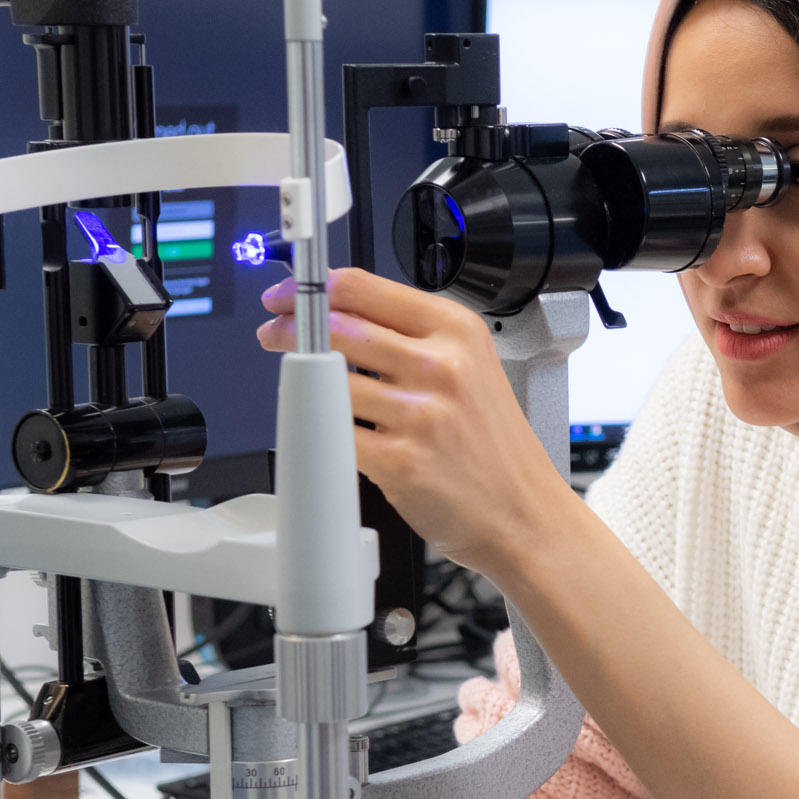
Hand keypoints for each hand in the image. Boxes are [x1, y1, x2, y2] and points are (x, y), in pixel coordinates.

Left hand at [255, 268, 563, 575]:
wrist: (523, 511)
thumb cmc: (493, 445)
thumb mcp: (471, 368)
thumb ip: (411, 337)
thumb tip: (335, 317)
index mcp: (457, 331)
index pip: (363, 288)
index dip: (310, 289)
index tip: (286, 297)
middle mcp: (442, 366)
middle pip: (338, 328)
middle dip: (290, 329)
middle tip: (276, 336)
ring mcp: (421, 414)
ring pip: (328, 382)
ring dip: (306, 385)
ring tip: (311, 393)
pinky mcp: (401, 461)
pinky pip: (334, 435)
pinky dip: (321, 432)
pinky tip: (329, 433)